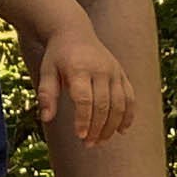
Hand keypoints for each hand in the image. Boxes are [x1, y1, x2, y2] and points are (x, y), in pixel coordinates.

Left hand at [36, 22, 134, 148]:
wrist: (74, 31)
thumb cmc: (57, 56)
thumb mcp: (46, 72)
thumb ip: (46, 94)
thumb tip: (46, 118)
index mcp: (79, 68)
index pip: (85, 100)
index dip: (84, 120)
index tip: (80, 137)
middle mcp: (100, 69)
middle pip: (103, 105)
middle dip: (97, 128)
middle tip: (88, 144)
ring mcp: (114, 71)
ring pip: (120, 104)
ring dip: (112, 126)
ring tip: (101, 141)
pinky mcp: (121, 74)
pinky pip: (130, 97)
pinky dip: (129, 115)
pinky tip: (122, 130)